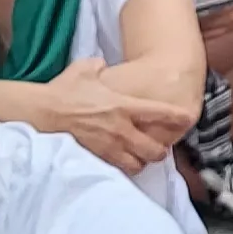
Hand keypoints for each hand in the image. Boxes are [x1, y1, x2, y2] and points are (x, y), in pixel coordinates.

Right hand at [30, 59, 195, 172]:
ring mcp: (110, 146)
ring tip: (141, 155)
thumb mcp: (86, 68)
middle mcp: (121, 129)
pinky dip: (125, 167)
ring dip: (143, 161)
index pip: (158, 113)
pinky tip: (123, 161)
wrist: (45, 112)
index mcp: (123, 105)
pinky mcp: (98, 157)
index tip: (187, 118)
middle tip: (160, 146)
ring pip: (138, 163)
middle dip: (161, 150)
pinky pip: (119, 168)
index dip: (177, 117)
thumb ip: (100, 65)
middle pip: (154, 149)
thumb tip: (102, 65)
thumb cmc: (65, 90)